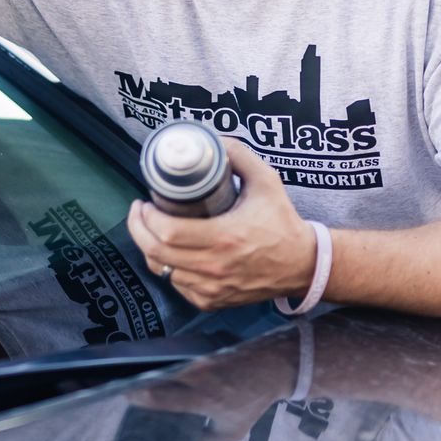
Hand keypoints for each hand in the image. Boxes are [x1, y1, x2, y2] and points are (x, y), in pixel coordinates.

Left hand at [126, 138, 317, 310]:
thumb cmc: (282, 222)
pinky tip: (171, 253)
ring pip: (162, 271)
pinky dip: (168, 269)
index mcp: (225, 238)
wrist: (302, 264)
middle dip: (138, 230)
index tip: (144, 202)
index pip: (167, 232)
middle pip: (156, 254)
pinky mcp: (213, 301)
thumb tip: (213, 140)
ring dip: (151, 249)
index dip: (146, 218)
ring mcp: (213, 288)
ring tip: (151, 229)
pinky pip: (177, 286)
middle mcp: (215, 267)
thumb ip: (239, 155)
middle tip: (139, 212)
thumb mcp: (266, 181)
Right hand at [127, 326, 300, 440]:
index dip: (141, 396)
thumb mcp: (233, 430)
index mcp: (202, 399)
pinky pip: (177, 354)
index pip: (163, 397)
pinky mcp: (201, 347)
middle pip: (158, 376)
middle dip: (138, 379)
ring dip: (149, 368)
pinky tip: (154, 364)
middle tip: (120, 383)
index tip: (125, 396)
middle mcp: (196, 376)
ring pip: (166, 363)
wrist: (273, 368)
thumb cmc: (252, 402)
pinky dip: (164, 360)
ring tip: (132, 373)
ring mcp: (199, 359)